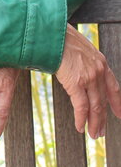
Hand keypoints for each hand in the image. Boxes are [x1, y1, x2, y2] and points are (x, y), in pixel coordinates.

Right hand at [56, 24, 120, 138]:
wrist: (51, 32)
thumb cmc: (59, 37)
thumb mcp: (78, 47)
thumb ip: (82, 60)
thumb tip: (75, 67)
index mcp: (100, 61)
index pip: (113, 87)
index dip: (117, 103)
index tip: (119, 114)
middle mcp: (98, 71)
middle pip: (103, 101)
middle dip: (102, 119)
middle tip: (100, 131)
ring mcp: (89, 77)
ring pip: (95, 107)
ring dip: (94, 123)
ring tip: (92, 134)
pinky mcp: (76, 83)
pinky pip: (81, 106)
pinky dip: (81, 119)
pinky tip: (80, 126)